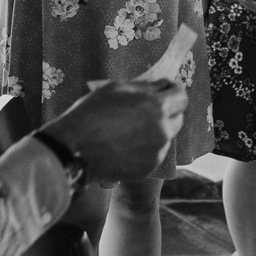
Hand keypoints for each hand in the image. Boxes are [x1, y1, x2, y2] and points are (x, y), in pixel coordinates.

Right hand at [42, 79, 188, 182]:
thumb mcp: (117, 88)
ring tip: (130, 130)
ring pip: (165, 137)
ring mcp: (157, 152)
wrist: (74, 148)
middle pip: (177, 118)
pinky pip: (153, 153)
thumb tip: (160, 87)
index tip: (165, 92)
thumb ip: (144, 87)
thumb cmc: (92, 113)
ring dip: (155, 131)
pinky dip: (145, 148)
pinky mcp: (148, 167)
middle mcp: (162, 130)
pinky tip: (125, 145)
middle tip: (146, 111)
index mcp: (157, 107)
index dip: (173, 92)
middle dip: (166, 112)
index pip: (181, 98)